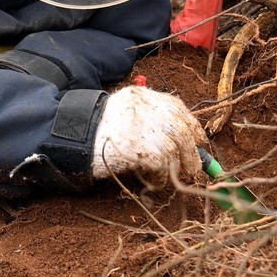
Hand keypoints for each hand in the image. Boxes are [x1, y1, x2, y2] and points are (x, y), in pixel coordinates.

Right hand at [91, 86, 206, 181]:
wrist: (76, 139)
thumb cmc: (101, 130)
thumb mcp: (126, 111)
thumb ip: (151, 116)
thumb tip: (186, 138)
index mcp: (142, 96)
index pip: (176, 107)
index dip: (192, 126)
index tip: (200, 140)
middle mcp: (144, 108)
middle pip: (179, 130)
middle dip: (192, 152)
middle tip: (194, 168)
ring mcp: (141, 128)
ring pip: (174, 149)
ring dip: (179, 166)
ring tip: (177, 175)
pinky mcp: (138, 149)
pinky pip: (160, 166)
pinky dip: (161, 177)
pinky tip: (154, 179)